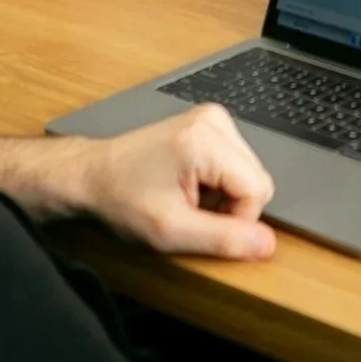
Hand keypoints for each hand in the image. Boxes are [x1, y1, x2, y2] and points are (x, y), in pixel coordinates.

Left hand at [75, 105, 275, 258]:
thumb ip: (223, 239)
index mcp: (205, 140)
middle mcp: (214, 120)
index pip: (258, 190)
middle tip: (190, 212)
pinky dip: (218, 182)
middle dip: (231, 206)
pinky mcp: (209, 123)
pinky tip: (189, 185)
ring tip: (187, 197)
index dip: (236, 220)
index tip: (200, 224)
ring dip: (225, 195)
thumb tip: (267, 243)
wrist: (92, 175)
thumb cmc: (122, 199)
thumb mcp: (171, 231)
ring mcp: (212, 118)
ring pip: (250, 173)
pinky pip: (237, 163)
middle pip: (257, 179)